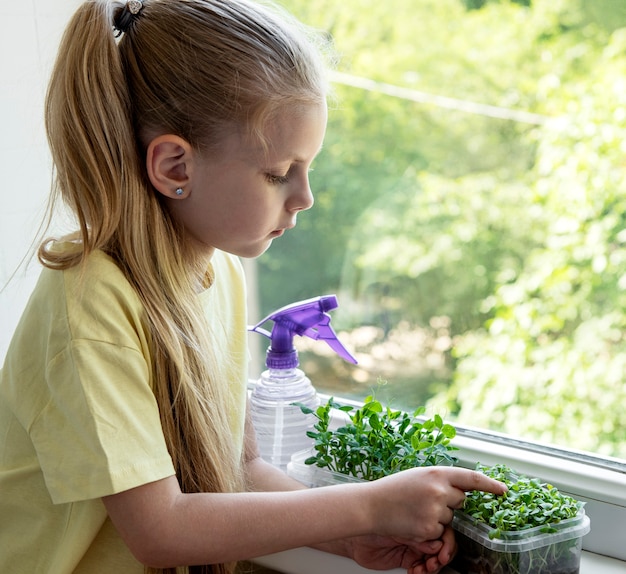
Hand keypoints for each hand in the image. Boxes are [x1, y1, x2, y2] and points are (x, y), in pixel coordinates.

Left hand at [347, 526, 455, 572]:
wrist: (356, 535)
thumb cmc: (372, 520)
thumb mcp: (398, 526)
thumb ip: (418, 536)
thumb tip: (436, 544)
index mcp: (419, 518)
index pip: (442, 530)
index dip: (447, 543)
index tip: (444, 552)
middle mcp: (419, 533)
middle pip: (441, 547)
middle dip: (442, 557)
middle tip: (435, 562)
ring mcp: (414, 547)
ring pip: (433, 560)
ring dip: (432, 567)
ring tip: (424, 568)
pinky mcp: (407, 560)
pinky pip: (422, 569)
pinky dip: (422, 572)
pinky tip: (416, 571)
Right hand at [363, 466, 506, 543]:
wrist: (372, 505)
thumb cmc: (393, 490)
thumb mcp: (419, 476)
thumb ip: (440, 480)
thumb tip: (462, 491)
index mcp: (436, 472)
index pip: (471, 478)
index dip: (490, 484)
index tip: (504, 490)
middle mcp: (439, 490)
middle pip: (461, 500)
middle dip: (450, 502)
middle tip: (425, 499)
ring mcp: (435, 510)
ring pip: (450, 518)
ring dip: (437, 517)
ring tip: (415, 509)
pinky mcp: (429, 528)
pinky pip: (439, 532)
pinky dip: (429, 529)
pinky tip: (413, 521)